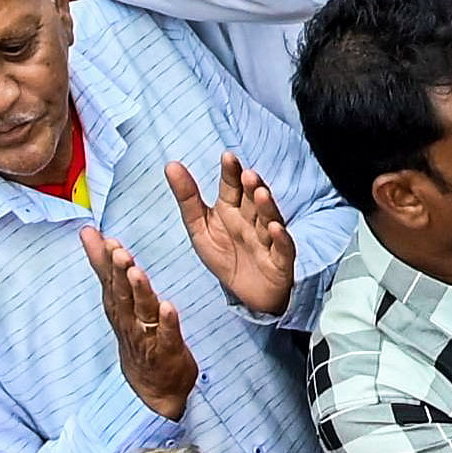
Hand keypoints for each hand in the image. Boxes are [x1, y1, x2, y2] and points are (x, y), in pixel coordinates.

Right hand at [87, 228, 204, 420]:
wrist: (155, 392)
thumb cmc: (140, 340)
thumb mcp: (122, 307)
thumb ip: (112, 273)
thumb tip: (98, 239)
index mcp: (120, 310)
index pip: (108, 280)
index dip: (102, 259)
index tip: (95, 236)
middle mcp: (130, 323)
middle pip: (122, 294)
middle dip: (118, 271)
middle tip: (115, 249)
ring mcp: (147, 338)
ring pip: (141, 312)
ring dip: (139, 291)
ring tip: (136, 272)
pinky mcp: (168, 351)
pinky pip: (167, 335)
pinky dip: (167, 322)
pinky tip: (169, 307)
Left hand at [168, 153, 301, 317]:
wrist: (249, 296)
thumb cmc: (226, 256)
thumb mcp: (200, 228)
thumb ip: (187, 198)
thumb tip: (170, 165)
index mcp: (232, 210)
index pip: (232, 187)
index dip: (231, 173)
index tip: (227, 156)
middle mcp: (252, 220)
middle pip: (252, 200)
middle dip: (251, 186)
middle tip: (247, 174)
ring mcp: (268, 239)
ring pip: (268, 219)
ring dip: (266, 206)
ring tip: (260, 194)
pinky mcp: (280, 261)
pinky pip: (281, 248)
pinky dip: (280, 238)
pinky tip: (274, 228)